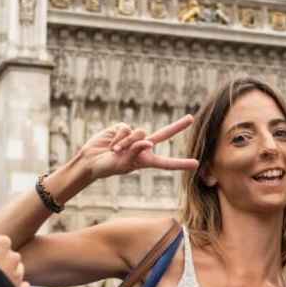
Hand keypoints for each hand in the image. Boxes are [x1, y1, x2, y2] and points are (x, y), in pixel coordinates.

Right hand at [75, 116, 199, 180]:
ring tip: (115, 151)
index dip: (180, 163)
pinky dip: (118, 138)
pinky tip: (111, 144)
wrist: (90, 160)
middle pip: (163, 134)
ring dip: (126, 142)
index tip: (196, 164)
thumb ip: (135, 153)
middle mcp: (142, 147)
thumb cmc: (107, 167)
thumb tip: (148, 141)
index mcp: (145, 161)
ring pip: (138, 132)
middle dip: (177, 126)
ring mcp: (133, 136)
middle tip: (191, 118)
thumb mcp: (122, 165)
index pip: (166, 162)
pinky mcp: (122, 128)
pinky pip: (125, 128)